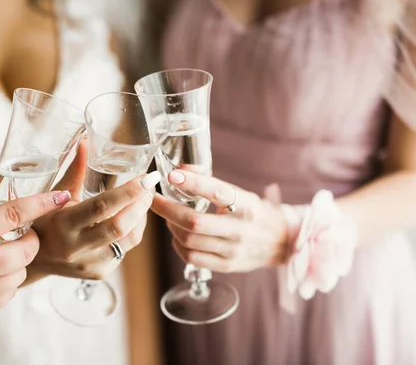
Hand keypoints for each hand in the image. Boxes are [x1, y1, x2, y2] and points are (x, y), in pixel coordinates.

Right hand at [0, 191, 69, 319]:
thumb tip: (3, 197)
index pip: (13, 215)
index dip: (42, 203)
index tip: (61, 196)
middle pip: (27, 250)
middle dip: (31, 237)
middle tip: (21, 232)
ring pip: (21, 272)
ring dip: (19, 259)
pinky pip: (10, 292)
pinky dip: (8, 279)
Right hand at [30, 140, 160, 280]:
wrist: (34, 261)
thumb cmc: (43, 222)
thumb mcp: (52, 197)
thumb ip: (74, 172)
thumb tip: (86, 142)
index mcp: (63, 224)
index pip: (101, 207)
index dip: (128, 192)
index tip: (146, 178)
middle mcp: (76, 247)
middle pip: (120, 226)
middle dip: (140, 204)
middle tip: (148, 188)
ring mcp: (89, 263)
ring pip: (128, 239)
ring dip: (140, 217)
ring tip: (143, 200)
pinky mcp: (99, 272)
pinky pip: (125, 249)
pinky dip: (133, 231)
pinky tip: (131, 218)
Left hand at [151, 169, 287, 272]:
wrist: (281, 243)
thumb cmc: (254, 213)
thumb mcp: (240, 193)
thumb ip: (210, 181)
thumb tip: (181, 170)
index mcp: (247, 205)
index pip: (218, 192)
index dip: (193, 183)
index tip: (172, 176)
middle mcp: (241, 229)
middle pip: (194, 222)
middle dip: (167, 209)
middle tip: (154, 199)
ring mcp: (233, 250)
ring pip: (189, 240)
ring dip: (171, 226)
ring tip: (167, 216)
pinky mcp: (227, 266)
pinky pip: (192, 257)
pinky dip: (178, 245)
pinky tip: (177, 235)